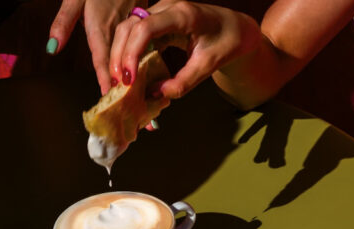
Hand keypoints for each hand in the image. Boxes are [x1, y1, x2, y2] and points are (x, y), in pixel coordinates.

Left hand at [49, 0, 141, 93]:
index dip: (103, 76)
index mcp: (99, 25)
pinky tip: (136, 59)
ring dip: (127, 66)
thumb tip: (52, 48)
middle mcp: (115, 26)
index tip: (106, 93)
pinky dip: (135, 49)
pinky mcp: (139, 13)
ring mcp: (129, 20)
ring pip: (127, 49)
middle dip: (117, 78)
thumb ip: (64, 22)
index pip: (100, 57)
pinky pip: (135, 37)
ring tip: (128, 86)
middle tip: (120, 98)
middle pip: (116, 58)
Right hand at [109, 0, 259, 98]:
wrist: (235, 28)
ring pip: (127, 29)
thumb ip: (184, 82)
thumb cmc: (227, 42)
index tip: (129, 79)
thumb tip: (156, 95)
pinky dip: (126, 54)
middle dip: (119, 56)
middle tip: (118, 84)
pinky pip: (133, 35)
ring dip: (119, 55)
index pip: (145, 28)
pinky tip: (128, 73)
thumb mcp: (209, 65)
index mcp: (183, 14)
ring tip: (120, 81)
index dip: (132, 53)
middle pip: (129, 26)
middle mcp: (166, 8)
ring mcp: (159, 13)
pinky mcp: (156, 22)